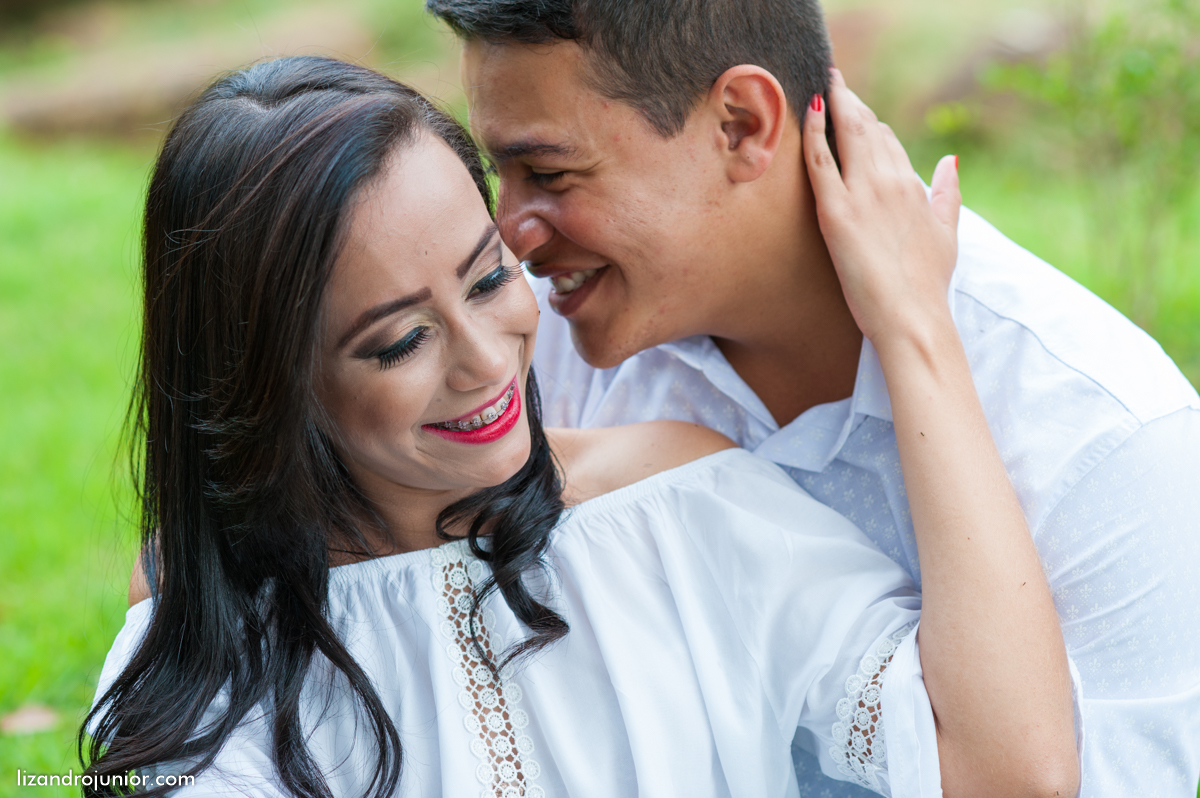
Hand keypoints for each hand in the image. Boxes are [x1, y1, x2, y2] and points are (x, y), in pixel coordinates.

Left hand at [803, 68, 960, 348]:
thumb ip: (947, 192)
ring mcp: (863, 195)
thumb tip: (950, 162)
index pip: (889, 141)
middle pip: (867, 128)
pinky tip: (810, 110)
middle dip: (851, 102)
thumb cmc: (927, 283)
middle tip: (834, 80)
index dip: (871, 124)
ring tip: (823, 85)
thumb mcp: (947, 231)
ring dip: (835, 105)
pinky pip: (820, 161)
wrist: (912, 317)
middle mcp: (889, 182)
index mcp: (912, 186)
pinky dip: (814, 132)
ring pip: (847, 135)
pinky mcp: (836, 213)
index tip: (855, 111)